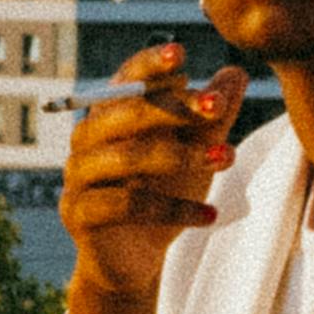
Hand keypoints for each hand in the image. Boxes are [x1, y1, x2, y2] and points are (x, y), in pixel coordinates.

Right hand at [56, 43, 240, 313]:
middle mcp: (85, 139)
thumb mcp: (195, 150)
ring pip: (129, 157)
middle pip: (127, 113)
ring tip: (228, 158)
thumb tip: (236, 74)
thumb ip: (211, 115)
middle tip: (219, 109)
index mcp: (109, 114)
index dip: (150, 66)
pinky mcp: (79, 214)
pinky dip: (174, 209)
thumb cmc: (163, 193)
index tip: (181, 54)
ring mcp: (77, 176)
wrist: (134, 259)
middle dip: (176, 108)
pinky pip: (129, 205)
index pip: (125, 79)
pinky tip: (210, 215)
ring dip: (182, 155)